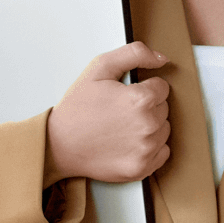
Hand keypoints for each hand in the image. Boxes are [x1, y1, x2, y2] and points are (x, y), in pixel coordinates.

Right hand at [44, 42, 170, 184]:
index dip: (143, 87)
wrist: (59, 145)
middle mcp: (147, 126)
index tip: (125, 94)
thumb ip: (134, 54)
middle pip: (164, 108)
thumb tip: (162, 59)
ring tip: (123, 126)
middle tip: (120, 110)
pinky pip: (162, 152)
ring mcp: (146, 150)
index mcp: (140, 99)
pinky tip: (129, 142)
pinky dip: (150, 147)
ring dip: (150, 126)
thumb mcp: (100, 67)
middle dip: (147, 106)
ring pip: (164, 129)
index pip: (162, 87)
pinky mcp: (142, 169)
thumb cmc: (78, 107)